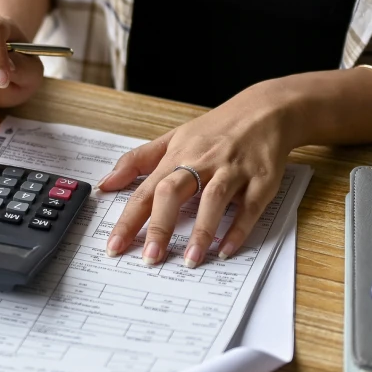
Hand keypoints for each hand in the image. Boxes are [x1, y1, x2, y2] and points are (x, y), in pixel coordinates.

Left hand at [97, 79, 300, 267]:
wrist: (265, 110)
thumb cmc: (216, 129)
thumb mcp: (174, 137)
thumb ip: (138, 160)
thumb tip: (106, 183)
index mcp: (178, 154)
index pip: (146, 189)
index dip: (129, 219)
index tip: (115, 246)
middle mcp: (202, 162)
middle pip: (174, 191)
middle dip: (160, 226)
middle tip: (150, 259)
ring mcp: (232, 170)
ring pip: (213, 199)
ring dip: (201, 231)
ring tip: (189, 261)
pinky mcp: (260, 180)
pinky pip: (248, 207)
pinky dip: (238, 229)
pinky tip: (226, 250)